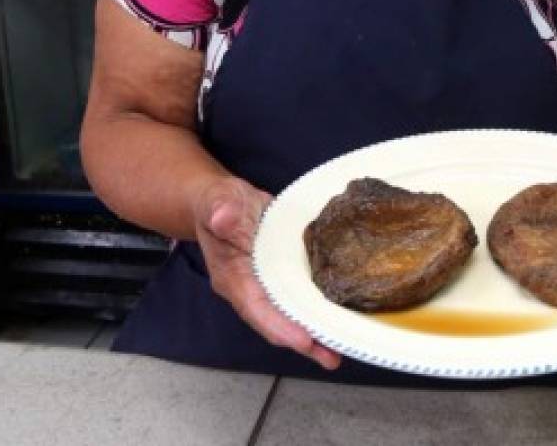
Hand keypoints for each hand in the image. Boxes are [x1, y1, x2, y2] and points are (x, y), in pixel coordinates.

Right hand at [193, 177, 341, 369]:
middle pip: (275, 322)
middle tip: (332, 356)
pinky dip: (315, 309)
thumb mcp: (218, 200)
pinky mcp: (280, 276)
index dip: (279, 326)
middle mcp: (248, 289)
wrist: (221, 202)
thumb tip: (223, 217)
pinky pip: (297, 297)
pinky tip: (337, 316)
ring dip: (312, 332)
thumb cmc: (218, 202)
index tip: (303, 340)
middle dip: (302, 341)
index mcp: (232, 277)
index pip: (255, 308)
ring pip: (289, 315)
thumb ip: (220, 210)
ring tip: (338, 349)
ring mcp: (265, 285)